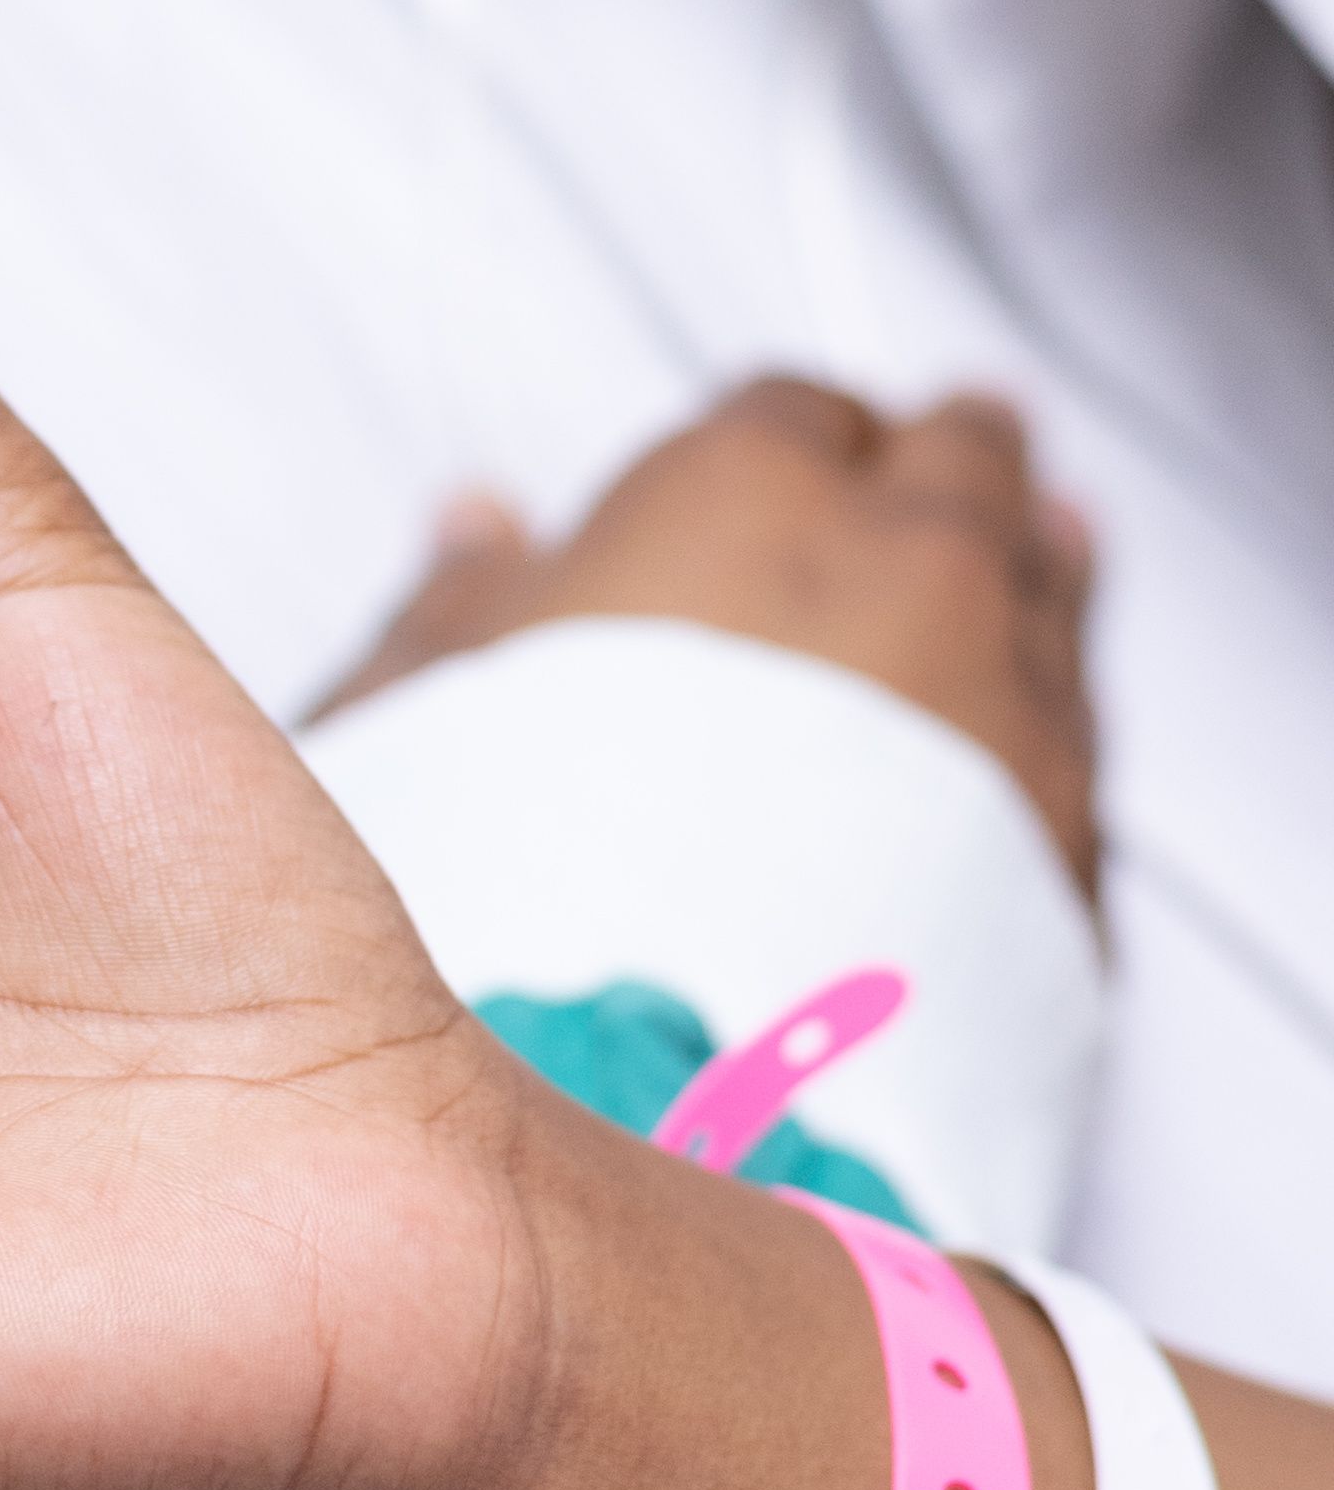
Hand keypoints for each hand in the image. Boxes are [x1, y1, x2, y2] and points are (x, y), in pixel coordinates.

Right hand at [319, 382, 1099, 896]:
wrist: (666, 1079)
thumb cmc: (529, 891)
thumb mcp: (410, 712)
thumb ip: (455, 600)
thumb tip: (478, 528)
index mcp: (740, 493)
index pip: (791, 410)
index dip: (777, 443)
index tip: (766, 480)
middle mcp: (905, 565)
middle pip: (959, 463)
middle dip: (933, 472)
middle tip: (908, 501)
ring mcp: (1012, 695)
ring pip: (1049, 585)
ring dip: (1019, 577)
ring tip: (987, 600)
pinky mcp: (1077, 835)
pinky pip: (1081, 732)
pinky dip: (1048, 720)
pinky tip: (1008, 748)